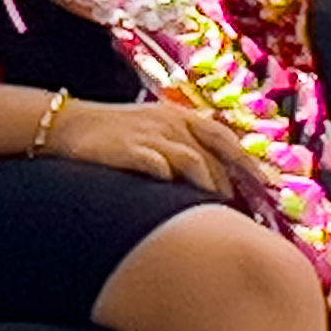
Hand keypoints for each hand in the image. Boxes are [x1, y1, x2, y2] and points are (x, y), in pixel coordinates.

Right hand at [39, 94, 242, 195]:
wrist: (64, 125)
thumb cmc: (112, 134)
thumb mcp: (151, 130)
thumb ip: (181, 148)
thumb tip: (213, 181)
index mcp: (177, 117)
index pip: (222, 137)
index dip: (247, 161)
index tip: (266, 185)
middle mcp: (168, 123)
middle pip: (212, 155)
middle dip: (227, 185)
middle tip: (237, 213)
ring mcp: (148, 135)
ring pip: (192, 161)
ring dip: (206, 187)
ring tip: (212, 211)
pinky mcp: (127, 149)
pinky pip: (157, 165)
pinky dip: (171, 180)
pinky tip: (176, 198)